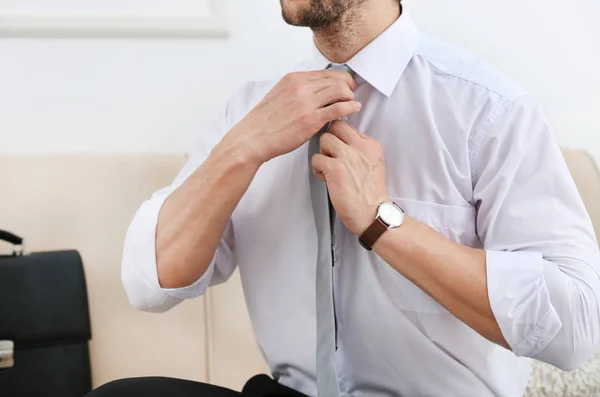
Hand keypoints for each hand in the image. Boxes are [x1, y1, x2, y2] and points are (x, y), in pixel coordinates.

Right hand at [226, 71, 360, 163]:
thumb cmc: (265, 122)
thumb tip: (314, 90)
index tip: (346, 84)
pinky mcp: (311, 120)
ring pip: (340, 91)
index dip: (341, 78)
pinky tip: (353, 110)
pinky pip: (339, 108)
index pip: (326, 72)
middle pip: (336, 79)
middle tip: (352, 94)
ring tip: (352, 104)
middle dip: (349, 85)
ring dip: (350, 96)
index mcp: (293, 79)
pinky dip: (350, 107)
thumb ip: (297, 90)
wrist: (253, 138)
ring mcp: (307, 103)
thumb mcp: (279, 95)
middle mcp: (301, 87)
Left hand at [311, 121, 388, 235]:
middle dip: (330, 139)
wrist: (373, 213)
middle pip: (336, 126)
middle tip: (331, 155)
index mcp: (371, 145)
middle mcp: (361, 147)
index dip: (340, 138)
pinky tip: (325, 178)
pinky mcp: (335, 169)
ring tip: (328, 167)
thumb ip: (360, 149)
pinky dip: (317, 168)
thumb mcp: (374, 163)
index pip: (349, 127)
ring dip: (322, 152)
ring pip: (324, 139)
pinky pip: (316, 158)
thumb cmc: (370, 192)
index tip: (340, 152)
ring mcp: (348, 157)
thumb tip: (342, 141)